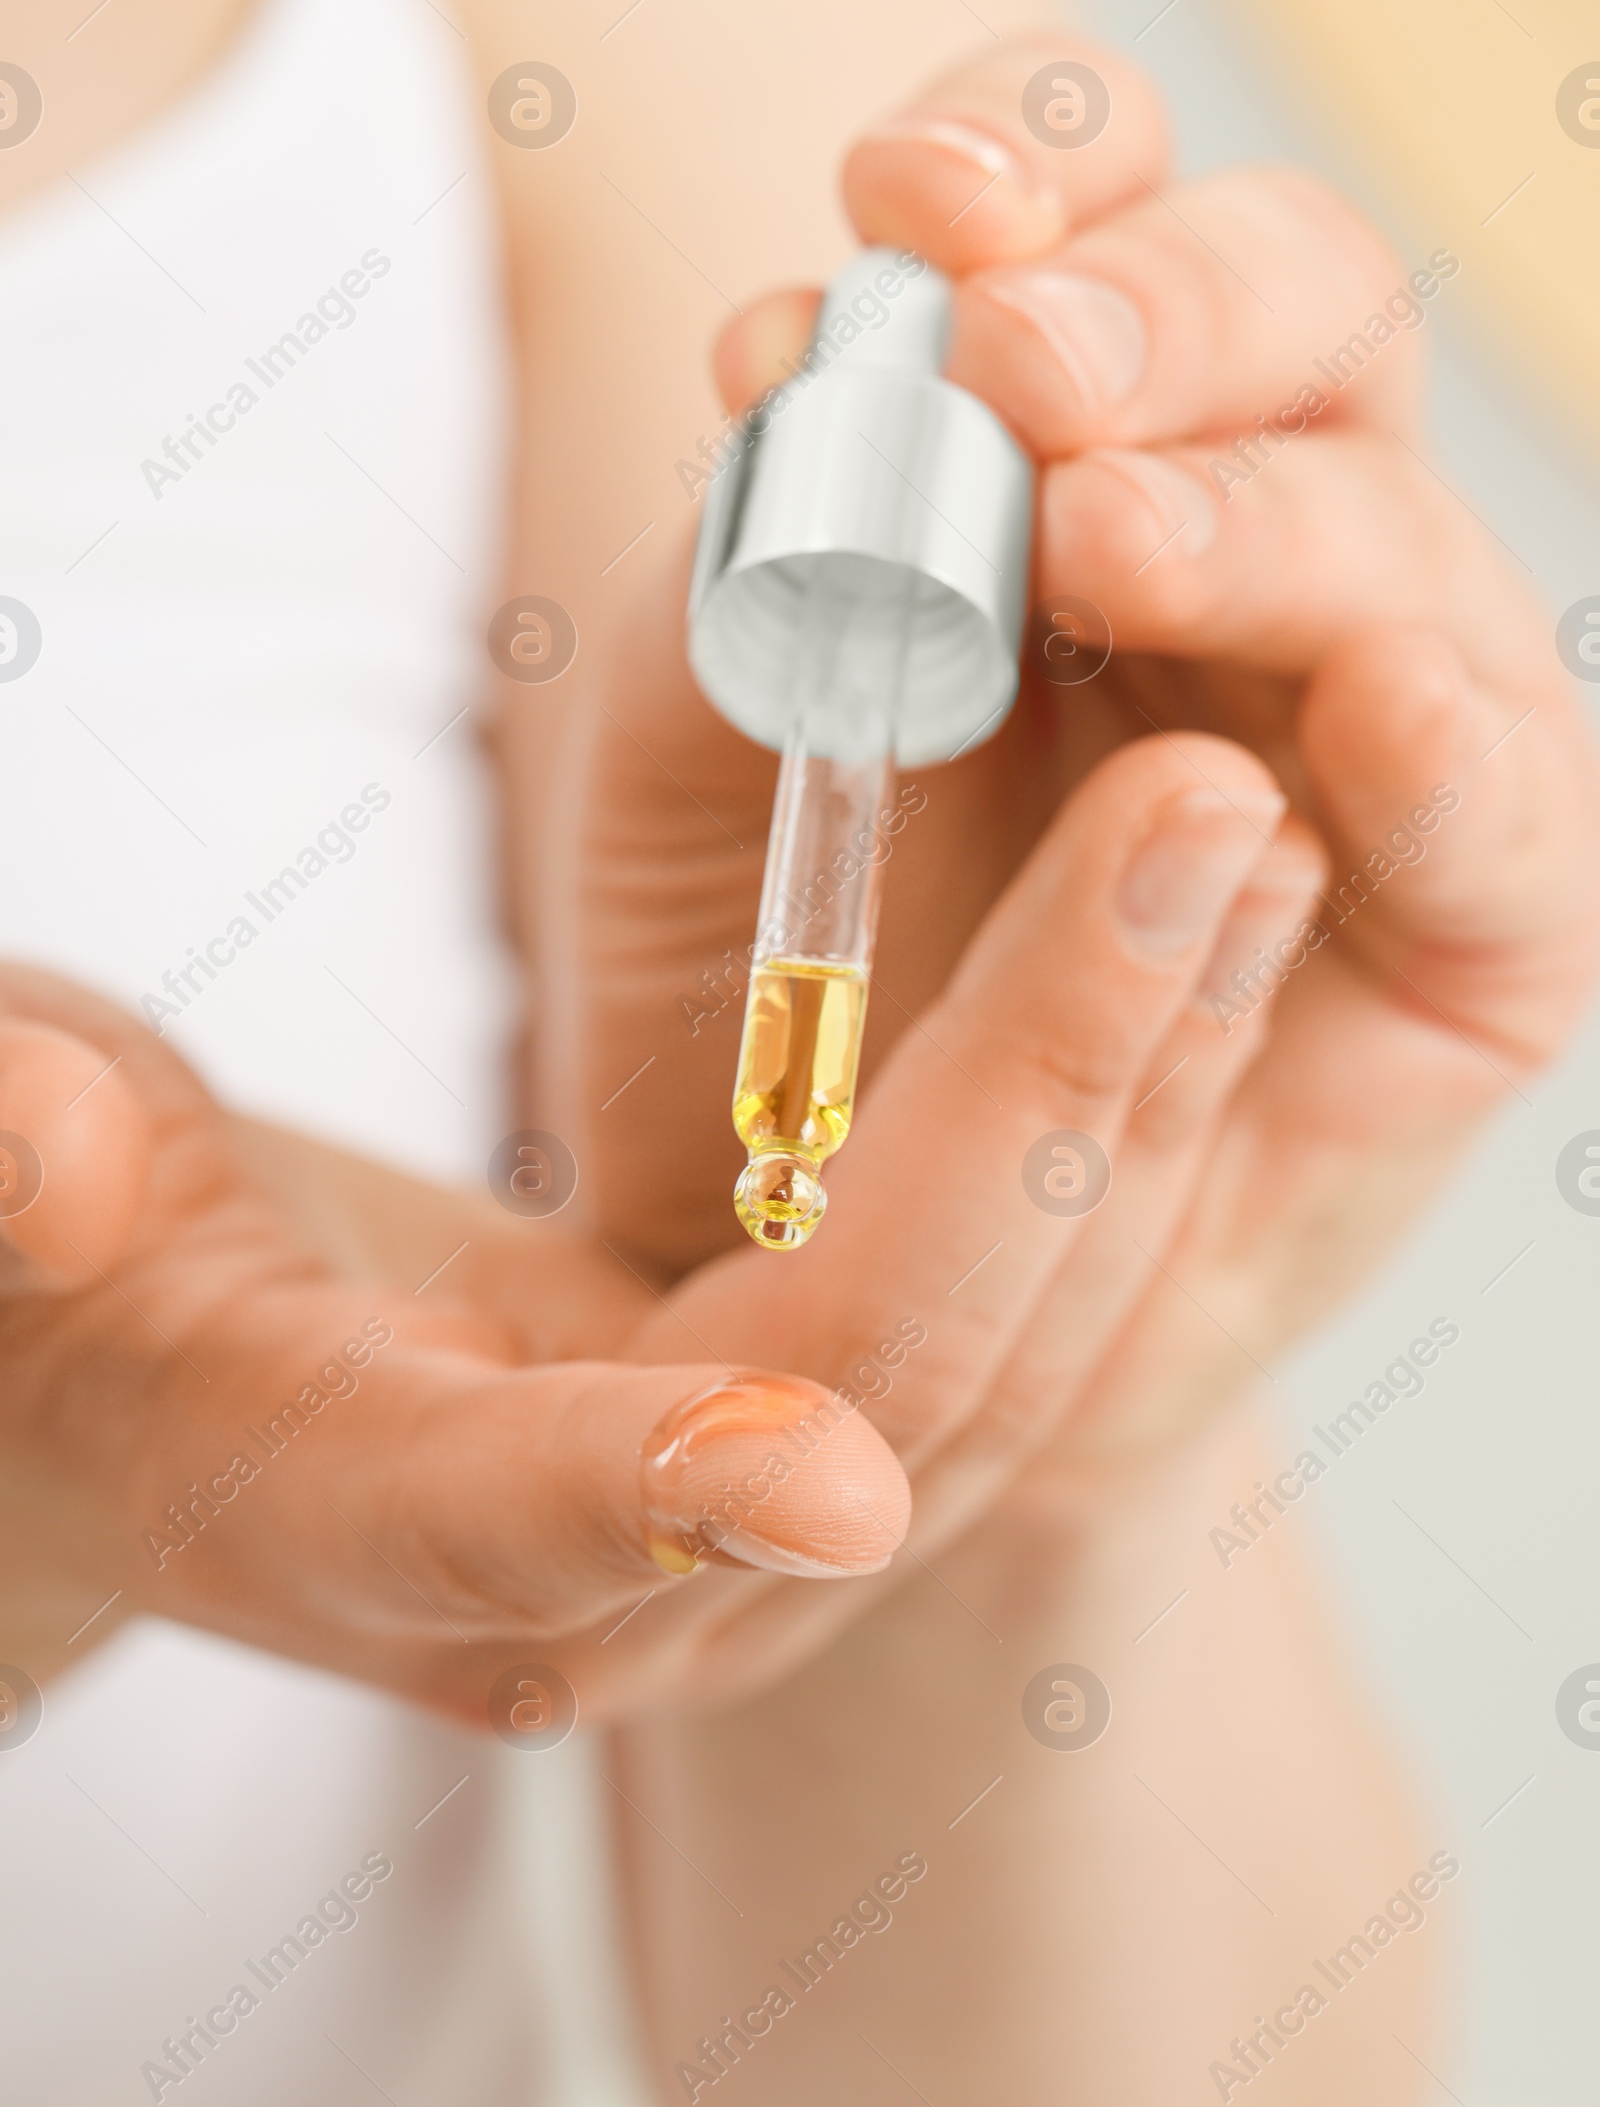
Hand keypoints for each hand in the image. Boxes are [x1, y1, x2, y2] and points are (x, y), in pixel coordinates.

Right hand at [0, 620, 1304, 1722]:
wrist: (148, 1389)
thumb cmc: (72, 1289)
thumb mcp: (27, 1218)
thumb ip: (27, 1185)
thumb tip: (37, 1142)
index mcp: (358, 1529)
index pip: (516, 1531)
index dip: (643, 1496)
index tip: (802, 1456)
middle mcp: (593, 1584)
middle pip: (867, 1389)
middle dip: (1039, 1103)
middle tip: (1188, 825)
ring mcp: (742, 1526)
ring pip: (1005, 1343)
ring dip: (1139, 1084)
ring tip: (1241, 833)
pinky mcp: (820, 1423)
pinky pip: (1019, 1283)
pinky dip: (1110, 1101)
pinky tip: (1192, 925)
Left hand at [568, 32, 1599, 1484]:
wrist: (821, 1272)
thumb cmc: (768, 971)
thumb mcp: (699, 719)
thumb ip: (754, 535)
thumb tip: (797, 335)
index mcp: (1081, 453)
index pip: (1112, 216)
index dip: (1038, 155)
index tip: (900, 198)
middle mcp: (1261, 549)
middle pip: (1302, 311)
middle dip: (1165, 306)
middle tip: (1018, 364)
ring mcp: (1389, 720)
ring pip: (1397, 539)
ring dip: (1261, 514)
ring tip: (1094, 539)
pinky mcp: (1477, 919)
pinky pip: (1496, 799)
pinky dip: (1428, 741)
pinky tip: (1337, 730)